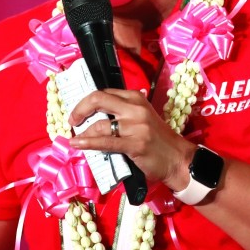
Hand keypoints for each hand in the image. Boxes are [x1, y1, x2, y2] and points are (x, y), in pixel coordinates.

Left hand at [68, 88, 194, 189]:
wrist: (177, 158)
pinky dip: (87, 143)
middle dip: (79, 109)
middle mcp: (135, 108)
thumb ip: (123, 112)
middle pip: (98, 100)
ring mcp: (136, 126)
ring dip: (84, 132)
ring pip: (99, 124)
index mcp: (136, 98)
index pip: (105, 92)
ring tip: (77, 139)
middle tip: (72, 120)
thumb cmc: (158, 139)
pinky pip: (105, 142)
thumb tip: (95, 114)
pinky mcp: (135, 144)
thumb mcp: (142, 117)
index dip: (86, 101)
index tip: (78, 111)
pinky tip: (77, 144)